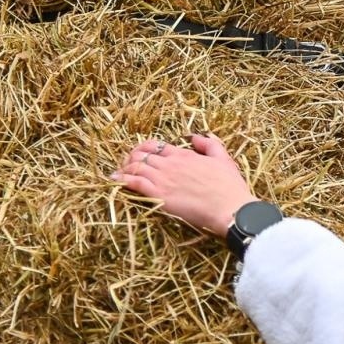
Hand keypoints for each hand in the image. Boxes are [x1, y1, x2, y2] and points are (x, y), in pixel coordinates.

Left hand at [114, 134, 256, 236]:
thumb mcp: (223, 158)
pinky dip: (122, 180)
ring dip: (124, 168)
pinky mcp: (158, 194)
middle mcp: (170, 163)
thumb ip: (210, 144)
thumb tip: (196, 136)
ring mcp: (163, 178)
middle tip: (127, 164)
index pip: (157, 146)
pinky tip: (114, 181)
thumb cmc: (229, 187)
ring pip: (135, 166)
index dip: (145, 148)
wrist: (228, 207)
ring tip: (118, 173)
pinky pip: (133, 182)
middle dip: (131, 157)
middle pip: (142, 154)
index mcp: (184, 154)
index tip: (141, 154)